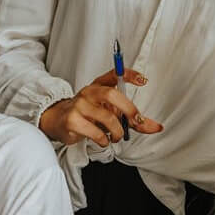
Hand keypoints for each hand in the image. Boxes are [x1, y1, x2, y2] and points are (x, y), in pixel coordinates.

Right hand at [38, 68, 162, 146]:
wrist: (58, 121)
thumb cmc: (88, 115)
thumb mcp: (111, 113)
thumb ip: (133, 120)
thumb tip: (157, 127)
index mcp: (99, 85)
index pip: (114, 74)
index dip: (129, 74)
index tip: (143, 80)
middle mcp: (89, 92)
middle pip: (111, 94)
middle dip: (128, 109)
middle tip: (136, 121)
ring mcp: (79, 105)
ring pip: (106, 117)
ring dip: (117, 131)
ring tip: (116, 136)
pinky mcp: (73, 120)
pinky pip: (95, 132)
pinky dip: (104, 140)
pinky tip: (104, 141)